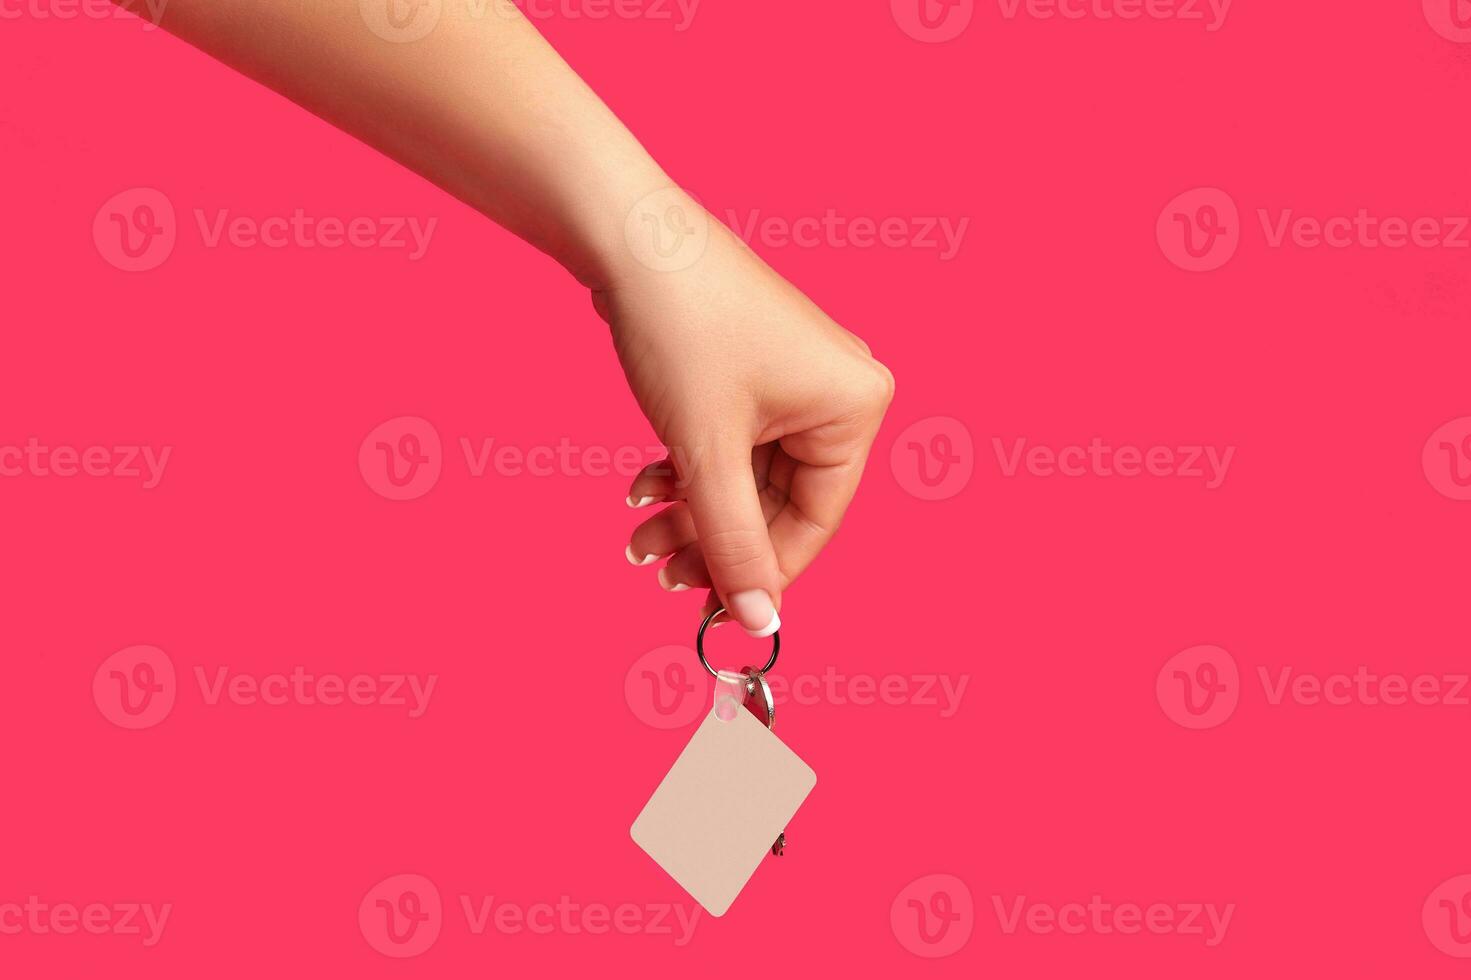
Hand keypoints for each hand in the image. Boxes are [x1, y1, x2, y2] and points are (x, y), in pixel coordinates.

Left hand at [596, 190, 894, 634]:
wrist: (627, 237)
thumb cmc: (681, 327)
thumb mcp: (708, 452)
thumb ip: (734, 544)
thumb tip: (758, 621)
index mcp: (855, 406)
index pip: (817, 520)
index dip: (763, 571)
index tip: (715, 612)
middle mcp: (837, 392)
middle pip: (778, 502)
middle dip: (713, 538)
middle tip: (658, 572)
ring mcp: (794, 380)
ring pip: (746, 478)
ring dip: (692, 510)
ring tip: (639, 536)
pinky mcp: (753, 372)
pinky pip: (731, 445)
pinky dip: (689, 470)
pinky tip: (645, 487)